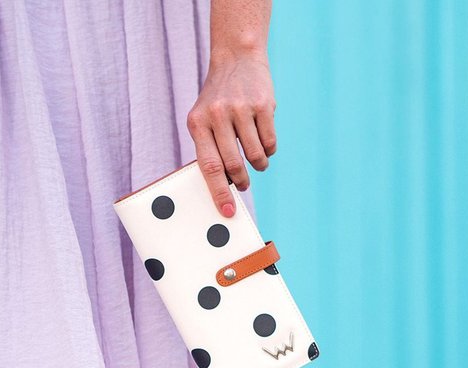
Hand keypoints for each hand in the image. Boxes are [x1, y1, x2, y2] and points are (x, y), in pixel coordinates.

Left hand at [186, 49, 276, 216]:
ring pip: (255, 155)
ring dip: (258, 165)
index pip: (209, 166)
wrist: (237, 57)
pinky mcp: (263, 104)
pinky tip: (264, 144)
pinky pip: (270, 142)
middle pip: (233, 164)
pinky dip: (269, 150)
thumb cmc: (217, 99)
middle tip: (243, 186)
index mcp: (198, 123)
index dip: (218, 192)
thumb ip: (209, 149)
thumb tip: (221, 188)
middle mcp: (218, 115)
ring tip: (256, 162)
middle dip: (241, 181)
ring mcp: (242, 108)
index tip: (227, 211)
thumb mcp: (204, 119)